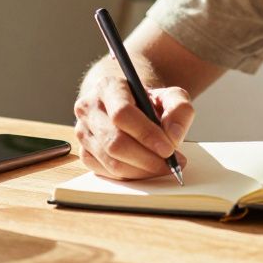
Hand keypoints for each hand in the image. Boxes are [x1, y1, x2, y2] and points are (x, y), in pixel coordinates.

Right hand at [73, 75, 191, 179]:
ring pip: (111, 162)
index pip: (122, 114)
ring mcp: (83, 132)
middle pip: (115, 142)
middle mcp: (89, 108)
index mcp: (108, 87)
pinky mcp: (84, 152)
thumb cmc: (148, 102)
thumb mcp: (170, 96)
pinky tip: (147, 168)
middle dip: (147, 159)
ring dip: (142, 170)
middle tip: (172, 163)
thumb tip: (173, 136)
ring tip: (164, 166)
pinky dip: (131, 175)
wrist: (128, 106)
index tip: (169, 149)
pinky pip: (108, 173)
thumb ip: (179, 110)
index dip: (146, 134)